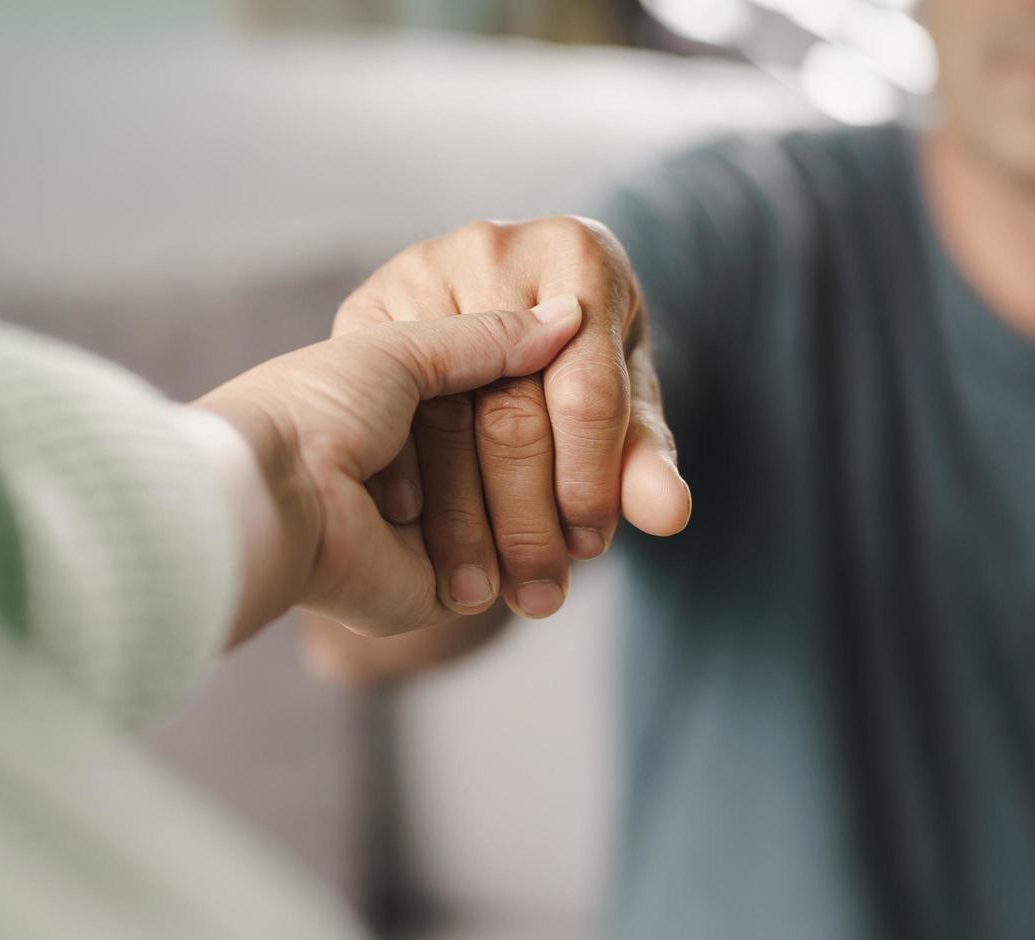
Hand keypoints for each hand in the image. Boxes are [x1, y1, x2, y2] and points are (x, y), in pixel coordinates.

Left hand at [197, 297, 585, 638]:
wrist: (280, 496)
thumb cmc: (320, 408)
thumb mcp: (403, 347)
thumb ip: (487, 337)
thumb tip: (571, 317)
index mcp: (398, 406)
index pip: (501, 394)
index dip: (536, 385)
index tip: (570, 372)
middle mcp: (418, 469)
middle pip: (516, 456)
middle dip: (536, 456)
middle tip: (567, 438)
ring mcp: (434, 532)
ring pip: (522, 516)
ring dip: (527, 508)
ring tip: (517, 495)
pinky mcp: (441, 588)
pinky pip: (508, 572)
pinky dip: (523, 553)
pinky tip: (542, 535)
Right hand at [334, 217, 690, 621]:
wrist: (503, 298)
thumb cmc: (579, 357)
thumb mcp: (621, 400)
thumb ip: (642, 455)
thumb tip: (669, 516)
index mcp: (579, 253)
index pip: (587, 392)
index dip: (589, 482)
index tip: (588, 551)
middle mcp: (494, 248)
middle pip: (509, 412)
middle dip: (525, 518)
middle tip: (537, 596)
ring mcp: (421, 273)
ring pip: (440, 423)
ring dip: (462, 523)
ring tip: (485, 593)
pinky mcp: (365, 305)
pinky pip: (384, 414)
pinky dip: (405, 490)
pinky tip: (421, 550)